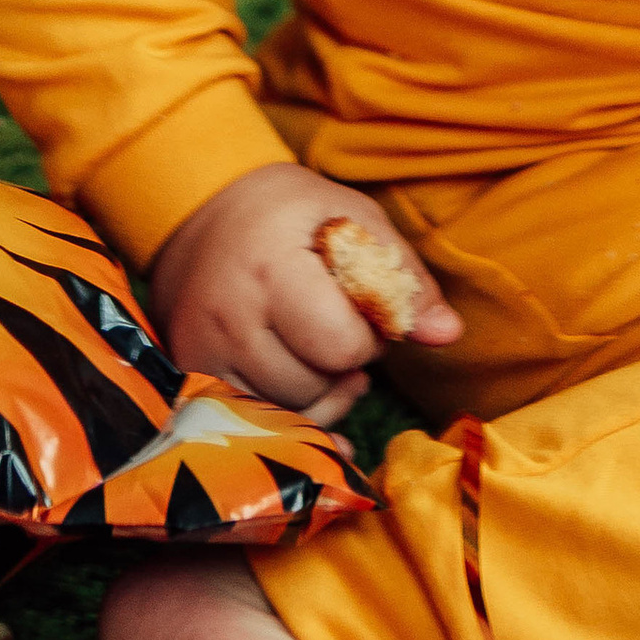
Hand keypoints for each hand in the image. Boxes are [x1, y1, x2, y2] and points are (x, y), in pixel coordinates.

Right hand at [146, 165, 461, 426]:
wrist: (204, 212)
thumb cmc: (290, 214)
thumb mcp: (355, 219)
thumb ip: (404, 278)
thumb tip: (448, 334)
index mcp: (271, 268)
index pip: (340, 345)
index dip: (368, 336)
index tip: (360, 308)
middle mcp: (228, 317)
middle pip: (313, 385)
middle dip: (342, 365)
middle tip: (336, 327)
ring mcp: (202, 352)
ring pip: (287, 413)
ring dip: (317, 393)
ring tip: (315, 349)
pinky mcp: (192, 376)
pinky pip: (254, 427)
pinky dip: (289, 417)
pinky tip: (304, 391)